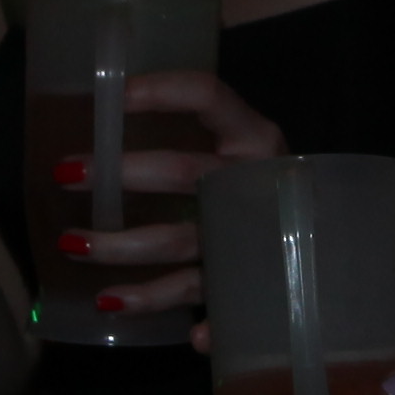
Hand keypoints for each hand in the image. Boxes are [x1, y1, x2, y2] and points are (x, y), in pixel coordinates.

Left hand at [28, 61, 278, 327]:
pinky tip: (116, 303)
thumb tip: (107, 112)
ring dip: (122, 246)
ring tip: (72, 245)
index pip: (208, 96)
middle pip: (183, 172)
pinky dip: (158, 301)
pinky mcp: (243, 282)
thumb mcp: (236, 153)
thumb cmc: (258, 187)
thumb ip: (188, 137)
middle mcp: (254, 181)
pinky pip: (194, 295)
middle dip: (122, 174)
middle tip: (66, 175)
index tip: (114, 97)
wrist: (329, 247)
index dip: (161, 91)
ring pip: (179, 240)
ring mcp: (249, 235)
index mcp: (254, 137)